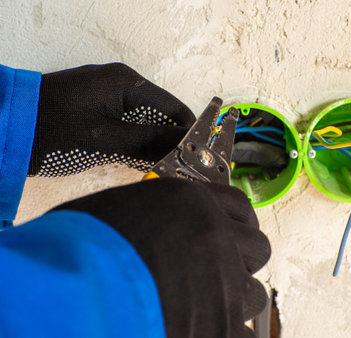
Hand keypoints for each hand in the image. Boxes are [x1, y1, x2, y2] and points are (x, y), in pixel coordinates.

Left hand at [28, 63, 194, 175]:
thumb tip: (184, 146)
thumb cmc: (53, 128)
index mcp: (126, 83)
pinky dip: (136, 144)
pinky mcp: (100, 111)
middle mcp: (122, 85)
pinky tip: (139, 162)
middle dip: (170, 141)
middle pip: (161, 115)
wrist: (9, 128)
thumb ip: (148, 141)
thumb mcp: (105, 138)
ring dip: (153, 145)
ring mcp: (109, 97)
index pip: (173, 107)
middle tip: (178, 168)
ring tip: (161, 169)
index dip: (187, 133)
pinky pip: (129, 126)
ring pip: (146, 122)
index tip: (195, 158)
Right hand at [52, 178, 270, 337]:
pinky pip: (245, 333)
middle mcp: (217, 238)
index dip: (237, 222)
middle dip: (242, 260)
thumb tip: (159, 231)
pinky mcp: (220, 326)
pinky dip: (228, 332)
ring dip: (235, 300)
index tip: (232, 232)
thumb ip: (155, 217)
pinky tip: (205, 329)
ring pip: (254, 293)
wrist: (75, 287)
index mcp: (192, 204)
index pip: (239, 207)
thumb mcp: (121, 211)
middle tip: (217, 271)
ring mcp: (224, 282)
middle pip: (257, 249)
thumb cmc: (80, 247)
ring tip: (205, 306)